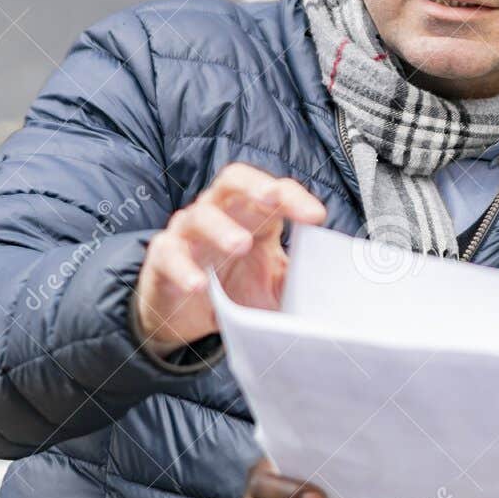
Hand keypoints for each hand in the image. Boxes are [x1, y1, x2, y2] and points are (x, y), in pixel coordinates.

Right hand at [134, 163, 325, 353]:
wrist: (186, 316)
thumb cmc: (233, 290)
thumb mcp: (272, 286)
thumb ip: (299, 278)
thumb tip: (335, 284)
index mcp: (252, 214)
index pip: (275, 191)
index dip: (295, 198)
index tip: (317, 216)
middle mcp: (219, 212)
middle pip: (233, 180)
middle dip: (255, 186)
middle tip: (272, 200)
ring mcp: (188, 232)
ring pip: (200, 215)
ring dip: (222, 228)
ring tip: (241, 245)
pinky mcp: (163, 257)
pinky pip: (170, 254)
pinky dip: (184, 268)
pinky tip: (199, 285)